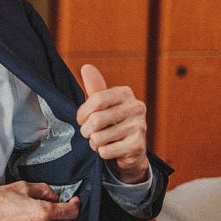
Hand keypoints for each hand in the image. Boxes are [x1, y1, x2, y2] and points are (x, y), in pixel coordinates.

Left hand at [76, 64, 147, 183]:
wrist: (130, 150)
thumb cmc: (112, 124)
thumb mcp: (103, 105)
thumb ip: (95, 88)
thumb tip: (86, 67)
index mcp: (125, 93)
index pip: (96, 99)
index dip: (82, 113)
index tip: (80, 120)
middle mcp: (136, 107)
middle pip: (96, 120)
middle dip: (86, 131)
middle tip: (88, 133)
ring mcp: (140, 126)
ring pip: (99, 137)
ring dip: (94, 143)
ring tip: (101, 141)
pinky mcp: (138, 145)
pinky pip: (105, 151)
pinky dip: (102, 153)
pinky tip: (110, 149)